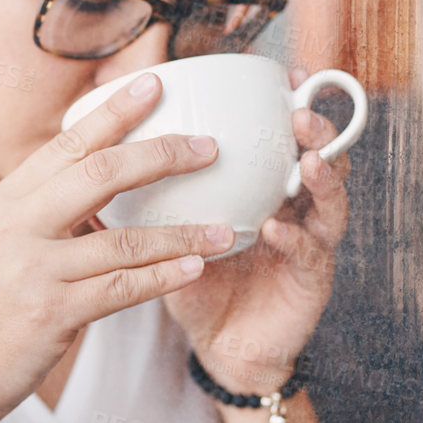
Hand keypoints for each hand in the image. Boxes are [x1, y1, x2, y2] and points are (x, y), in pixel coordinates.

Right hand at [0, 70, 233, 422]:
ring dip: (181, 233)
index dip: (113, 112)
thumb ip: (37, 209)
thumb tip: (92, 176)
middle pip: (99, 174)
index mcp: (4, 201)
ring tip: (224, 227)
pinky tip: (196, 268)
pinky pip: (122, 289)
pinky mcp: (51, 314)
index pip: (66, 143)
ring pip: (123, 240)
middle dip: (161, 154)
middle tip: (208, 146)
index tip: (154, 84)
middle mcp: (16, 226)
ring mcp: (33, 270)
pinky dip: (163, 277)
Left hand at [161, 67, 351, 390]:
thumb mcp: (172, 232)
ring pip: (330, 203)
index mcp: (267, 189)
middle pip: (322, 158)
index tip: (287, 74)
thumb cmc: (197, 283)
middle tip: (300, 113)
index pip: (287, 138)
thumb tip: (92, 154)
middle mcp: (297, 209)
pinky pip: (309, 256)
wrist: (220, 348)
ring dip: (323, 178)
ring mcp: (310, 245)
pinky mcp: (311, 284)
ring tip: (306, 161)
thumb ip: (149, 194)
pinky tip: (276, 228)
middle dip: (318, 131)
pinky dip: (295, 239)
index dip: (294, 104)